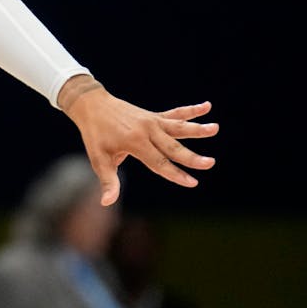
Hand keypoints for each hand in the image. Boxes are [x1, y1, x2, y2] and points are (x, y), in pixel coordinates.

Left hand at [59, 76, 218, 205]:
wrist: (91, 105)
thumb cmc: (94, 135)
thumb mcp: (98, 159)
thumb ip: (108, 181)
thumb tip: (107, 203)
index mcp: (134, 142)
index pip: (158, 162)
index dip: (175, 174)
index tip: (193, 182)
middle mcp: (146, 130)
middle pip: (172, 146)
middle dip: (191, 157)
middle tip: (210, 163)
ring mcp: (151, 121)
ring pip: (177, 127)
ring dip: (196, 129)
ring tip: (215, 128)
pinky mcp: (153, 116)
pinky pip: (174, 113)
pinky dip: (190, 110)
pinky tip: (206, 106)